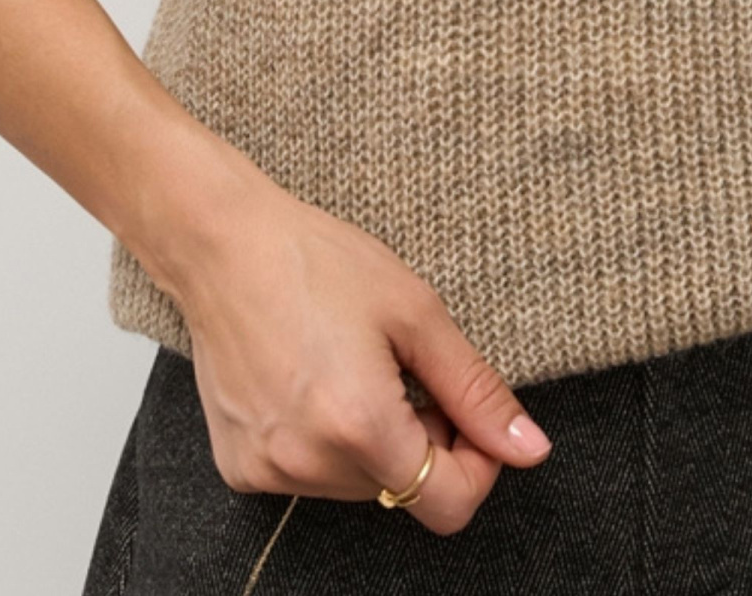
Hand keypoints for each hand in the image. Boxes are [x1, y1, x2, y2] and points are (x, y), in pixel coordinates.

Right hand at [154, 150, 554, 534]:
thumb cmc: (315, 262)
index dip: (477, 462)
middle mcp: (309, 464)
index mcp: (361, 427)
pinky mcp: (240, 468)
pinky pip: (309, 476)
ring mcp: (268, 472)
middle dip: (422, 441)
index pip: (450, 505)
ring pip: (359, 487)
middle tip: (402, 369)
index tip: (466, 412)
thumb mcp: (415, 312)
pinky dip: (326, 442)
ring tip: (352, 368)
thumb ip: (475, 390)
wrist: (221, 246)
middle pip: (403, 493)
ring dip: (374, 442)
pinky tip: (312, 382)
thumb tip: (530, 449)